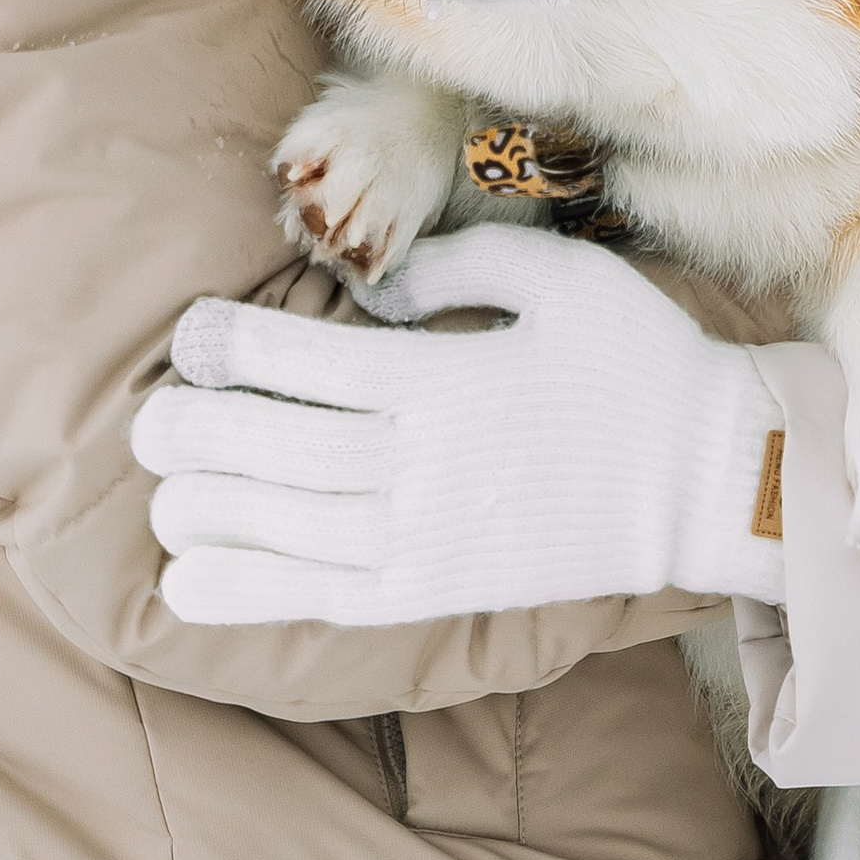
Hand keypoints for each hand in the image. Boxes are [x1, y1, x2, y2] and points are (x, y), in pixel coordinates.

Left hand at [131, 225, 786, 625]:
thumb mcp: (563, 276)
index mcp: (447, 378)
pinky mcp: (439, 590)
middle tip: (150, 424)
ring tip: (162, 497)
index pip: (308, 362)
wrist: (710, 480)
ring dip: (210, 514)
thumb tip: (376, 286)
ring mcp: (429, 537)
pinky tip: (192, 582)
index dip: (232, 348)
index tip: (190, 336)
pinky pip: (326, 595)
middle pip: (279, 451)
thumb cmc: (639, 362)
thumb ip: (461, 264)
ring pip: (289, 531)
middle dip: (198, 436)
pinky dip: (252, 591)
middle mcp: (425, 462)